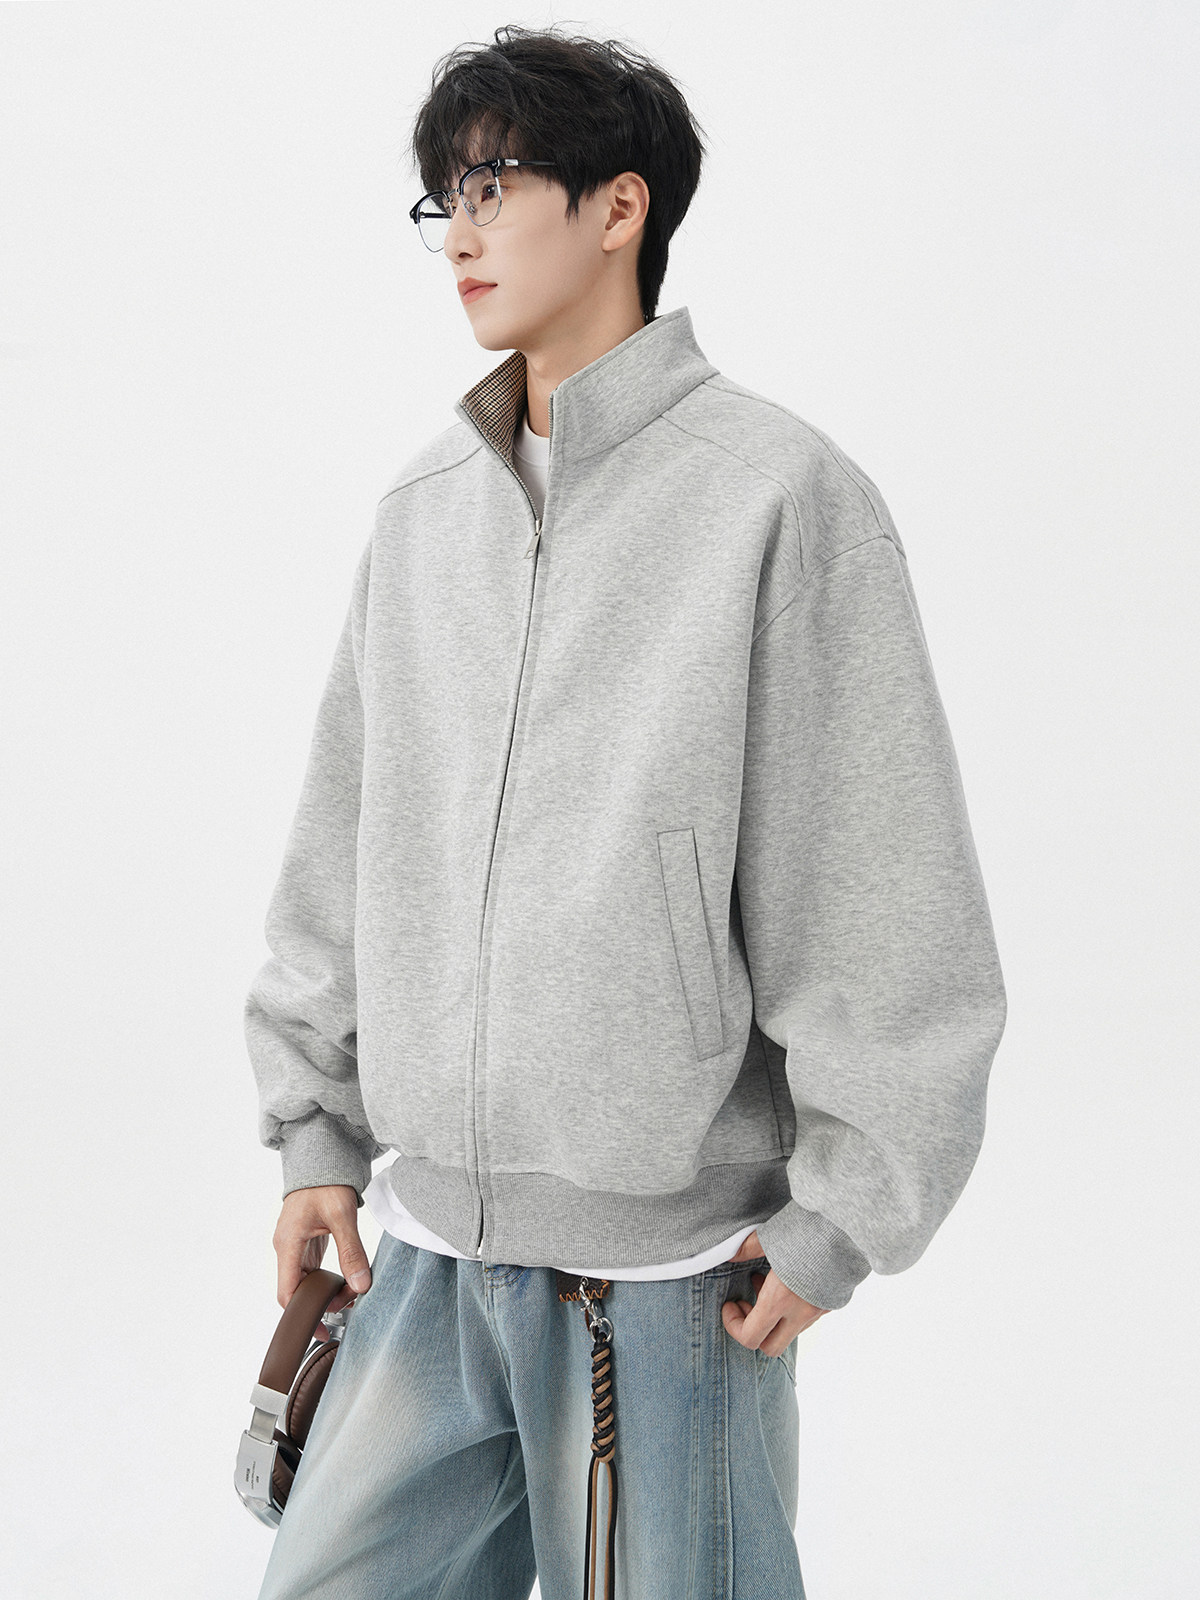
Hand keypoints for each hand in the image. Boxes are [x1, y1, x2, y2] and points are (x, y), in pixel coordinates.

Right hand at [273, 1185, 372, 1341]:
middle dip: (319, 1305)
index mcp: (287, 1244)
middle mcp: (286, 1248)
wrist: (323, 1159)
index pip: (287, 1292)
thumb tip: (361, 1285)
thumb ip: (351, 1250)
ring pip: (306, 1281)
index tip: (320, 1331)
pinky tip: (345, 1283)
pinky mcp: (305, 1243)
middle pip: (296, 1290)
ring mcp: (295, 1246)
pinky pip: (312, 1270)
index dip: (301, 1315)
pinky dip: (327, 1280)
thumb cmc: (326, 1182)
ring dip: (325, 1292)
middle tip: (347, 1309)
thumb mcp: (342, 1215)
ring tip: (351, 1296)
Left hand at [719, 1228, 829, 1356]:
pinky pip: (806, 1317)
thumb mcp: (771, 1236)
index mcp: (781, 1299)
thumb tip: (728, 1253)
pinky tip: (787, 1281)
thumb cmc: (810, 1228)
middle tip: (747, 1303)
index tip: (730, 1304)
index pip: (750, 1337)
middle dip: (753, 1331)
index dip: (733, 1326)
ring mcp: (819, 1310)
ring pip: (789, 1332)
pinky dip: (791, 1308)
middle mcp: (801, 1312)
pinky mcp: (832, 1302)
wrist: (850, 1225)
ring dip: (773, 1318)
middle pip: (771, 1347)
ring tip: (766, 1284)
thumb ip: (746, 1248)